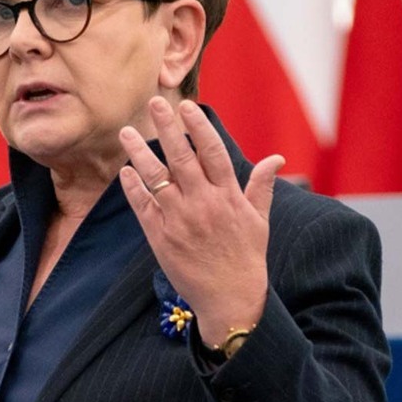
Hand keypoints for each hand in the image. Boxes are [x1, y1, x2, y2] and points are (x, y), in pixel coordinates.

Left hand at [118, 97, 284, 345]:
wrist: (230, 299)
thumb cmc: (246, 258)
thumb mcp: (258, 221)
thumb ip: (261, 186)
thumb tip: (276, 158)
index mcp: (228, 196)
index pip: (212, 152)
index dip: (198, 126)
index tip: (187, 105)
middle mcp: (202, 204)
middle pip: (182, 157)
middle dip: (167, 128)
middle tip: (154, 102)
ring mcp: (179, 220)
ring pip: (156, 178)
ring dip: (139, 153)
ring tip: (126, 132)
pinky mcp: (160, 237)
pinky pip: (143, 206)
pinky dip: (133, 188)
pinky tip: (125, 171)